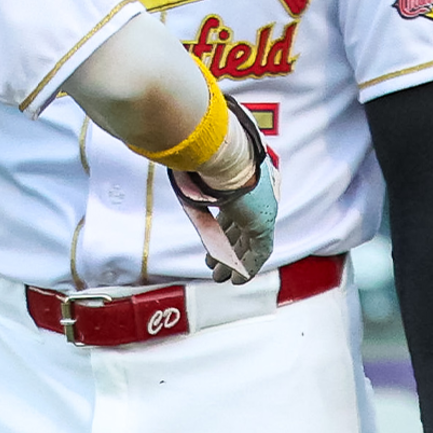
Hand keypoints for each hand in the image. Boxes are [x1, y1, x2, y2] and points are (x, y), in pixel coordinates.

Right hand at [169, 97, 276, 283]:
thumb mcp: (195, 168)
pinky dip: (248, 267)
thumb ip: (187, 176)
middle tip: (215, 264)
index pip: (234, 211)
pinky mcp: (263, 223)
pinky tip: (238, 279)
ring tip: (220, 276)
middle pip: (241, 229)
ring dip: (234, 262)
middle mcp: (256, 196)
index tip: (213, 242)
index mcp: (243, 181)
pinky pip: (259, 252)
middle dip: (227, 249)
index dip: (222, 229)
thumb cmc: (206, 153)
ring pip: (249, 244)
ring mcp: (262, 209)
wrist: (222, 153)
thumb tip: (169, 165)